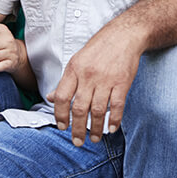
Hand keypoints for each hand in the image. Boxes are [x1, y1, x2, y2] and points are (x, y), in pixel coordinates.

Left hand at [47, 31, 142, 146]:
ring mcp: (106, 80)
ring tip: (94, 139)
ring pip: (98, 110)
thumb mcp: (77, 60)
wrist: (124, 35)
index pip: (62, 97)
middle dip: (77, 129)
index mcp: (74, 69)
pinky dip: (114, 120)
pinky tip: (111, 129)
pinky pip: (117, 105)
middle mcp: (89, 76)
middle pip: (80, 108)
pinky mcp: (122, 82)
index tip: (62, 126)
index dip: (60, 115)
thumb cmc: (99, 48)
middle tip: (77, 141)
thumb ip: (66, 81)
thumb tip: (52, 98)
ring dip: (95, 128)